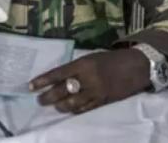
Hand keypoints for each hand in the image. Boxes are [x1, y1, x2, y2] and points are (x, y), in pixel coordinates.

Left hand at [29, 48, 150, 114]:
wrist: (136, 66)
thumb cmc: (112, 59)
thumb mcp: (92, 57)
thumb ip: (77, 67)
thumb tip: (60, 77)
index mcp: (84, 63)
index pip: (58, 73)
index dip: (43, 81)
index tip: (30, 86)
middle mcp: (88, 78)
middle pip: (62, 90)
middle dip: (48, 97)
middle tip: (39, 99)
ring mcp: (96, 91)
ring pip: (71, 103)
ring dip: (60, 106)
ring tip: (54, 106)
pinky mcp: (103, 101)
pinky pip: (84, 109)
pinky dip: (74, 110)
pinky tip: (68, 110)